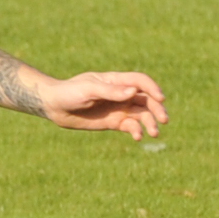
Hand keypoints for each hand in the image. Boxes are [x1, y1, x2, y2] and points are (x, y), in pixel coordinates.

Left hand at [36, 71, 167, 140]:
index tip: (160, 99)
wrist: (54, 106)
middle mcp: (121, 94)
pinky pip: (131, 127)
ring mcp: (118, 108)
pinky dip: (137, 131)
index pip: (141, 81)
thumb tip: (133, 92)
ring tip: (153, 133)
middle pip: (146, 99)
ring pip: (142, 115)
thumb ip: (111, 92)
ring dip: (150, 122)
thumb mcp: (89, 90)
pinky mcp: (114, 122)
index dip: (153, 88)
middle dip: (157, 109)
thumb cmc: (70, 92)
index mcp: (116, 81)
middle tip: (164, 119)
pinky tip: (137, 136)